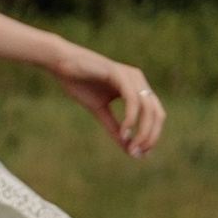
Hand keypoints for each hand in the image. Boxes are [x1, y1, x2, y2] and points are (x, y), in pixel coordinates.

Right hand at [49, 46, 163, 158]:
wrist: (60, 63)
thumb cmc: (79, 83)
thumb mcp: (99, 111)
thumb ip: (115, 128)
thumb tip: (130, 150)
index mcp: (137, 87)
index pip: (155, 115)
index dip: (152, 136)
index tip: (139, 154)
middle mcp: (138, 80)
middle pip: (157, 114)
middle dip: (150, 136)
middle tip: (136, 153)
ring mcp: (130, 76)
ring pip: (149, 109)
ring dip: (143, 131)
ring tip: (131, 146)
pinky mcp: (119, 73)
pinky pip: (133, 99)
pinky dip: (131, 118)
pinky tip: (124, 131)